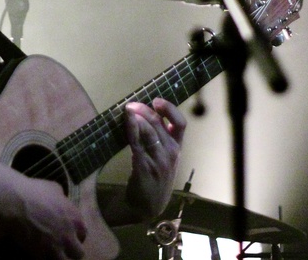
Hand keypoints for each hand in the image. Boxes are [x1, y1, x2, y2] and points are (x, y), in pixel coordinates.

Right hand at [1, 177, 86, 259]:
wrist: (14, 203)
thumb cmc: (34, 191)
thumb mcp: (54, 188)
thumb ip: (62, 199)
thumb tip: (62, 200)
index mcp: (75, 219)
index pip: (83, 235)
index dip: (74, 235)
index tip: (66, 234)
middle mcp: (69, 236)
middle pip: (78, 254)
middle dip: (70, 251)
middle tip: (59, 246)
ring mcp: (55, 248)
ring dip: (56, 257)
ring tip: (48, 251)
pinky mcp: (40, 255)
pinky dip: (41, 257)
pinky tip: (34, 250)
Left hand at [123, 98, 186, 218]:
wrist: (148, 207)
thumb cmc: (156, 178)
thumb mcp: (165, 158)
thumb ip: (160, 139)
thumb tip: (146, 114)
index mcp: (177, 148)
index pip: (180, 124)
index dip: (170, 109)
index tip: (157, 100)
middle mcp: (171, 153)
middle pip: (159, 124)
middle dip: (145, 110)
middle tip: (132, 104)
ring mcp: (158, 161)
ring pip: (149, 132)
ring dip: (137, 118)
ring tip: (128, 109)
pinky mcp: (144, 167)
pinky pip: (137, 144)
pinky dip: (132, 130)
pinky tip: (126, 123)